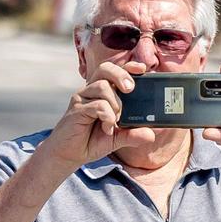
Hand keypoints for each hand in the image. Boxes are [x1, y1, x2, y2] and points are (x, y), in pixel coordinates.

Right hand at [42, 59, 156, 170]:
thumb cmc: (92, 141)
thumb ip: (133, 134)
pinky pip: (97, 105)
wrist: (69, 154)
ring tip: (115, 120)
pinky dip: (107, 116)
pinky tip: (107, 128)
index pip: (115, 71)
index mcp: (103, 92)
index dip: (129, 67)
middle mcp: (92, 91)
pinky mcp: (77, 109)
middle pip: (106, 68)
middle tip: (130, 90)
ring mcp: (83, 98)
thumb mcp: (118, 138)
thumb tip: (151, 134)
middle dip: (121, 75)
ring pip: (102, 86)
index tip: (142, 69)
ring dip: (115, 104)